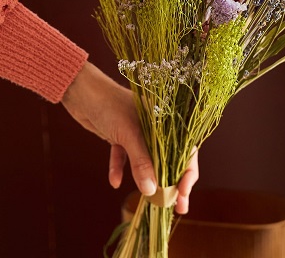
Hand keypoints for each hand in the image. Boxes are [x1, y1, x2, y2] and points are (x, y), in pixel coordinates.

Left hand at [61, 61, 198, 212]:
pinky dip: (120, 169)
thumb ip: (141, 162)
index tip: (183, 193)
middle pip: (169, 158)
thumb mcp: (128, 134)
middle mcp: (156, 127)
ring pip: (148, 161)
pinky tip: (115, 181)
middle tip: (176, 207)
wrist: (82, 92)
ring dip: (148, 180)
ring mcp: (138, 132)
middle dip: (171, 183)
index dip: (187, 172)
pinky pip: (124, 157)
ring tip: (151, 202)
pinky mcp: (121, 136)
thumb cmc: (110, 105)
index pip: (185, 149)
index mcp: (167, 121)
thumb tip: (151, 191)